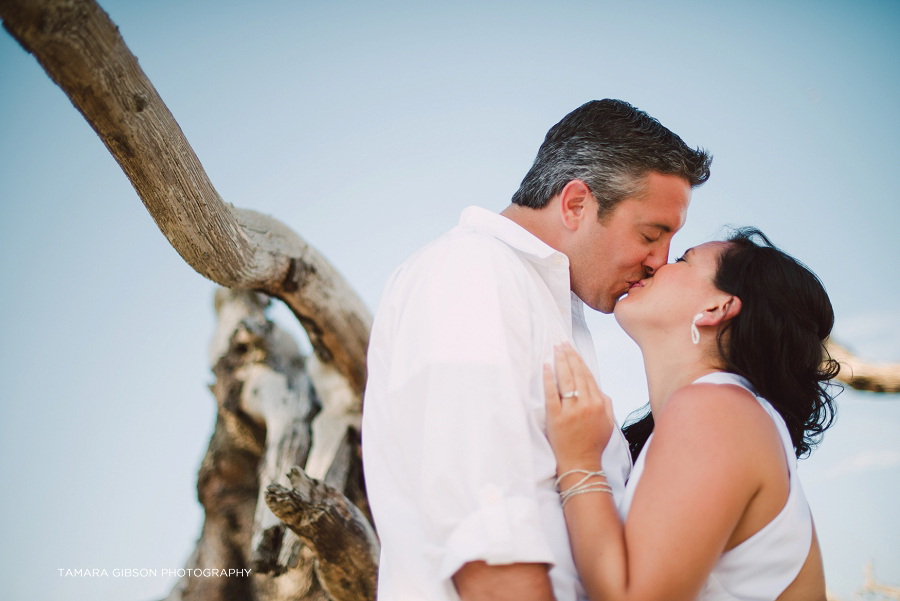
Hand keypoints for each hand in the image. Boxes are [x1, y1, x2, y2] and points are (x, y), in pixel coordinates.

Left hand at [543, 343, 613, 471]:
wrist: (580, 463)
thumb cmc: (593, 444)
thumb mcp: (607, 423)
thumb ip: (606, 403)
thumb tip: (598, 389)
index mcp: (599, 404)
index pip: (588, 376)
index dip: (579, 361)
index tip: (572, 349)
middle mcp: (586, 405)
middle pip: (577, 374)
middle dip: (569, 356)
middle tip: (561, 343)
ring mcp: (571, 411)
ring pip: (566, 381)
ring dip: (560, 362)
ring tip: (555, 350)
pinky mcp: (556, 418)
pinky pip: (551, 394)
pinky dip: (549, 379)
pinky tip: (546, 367)